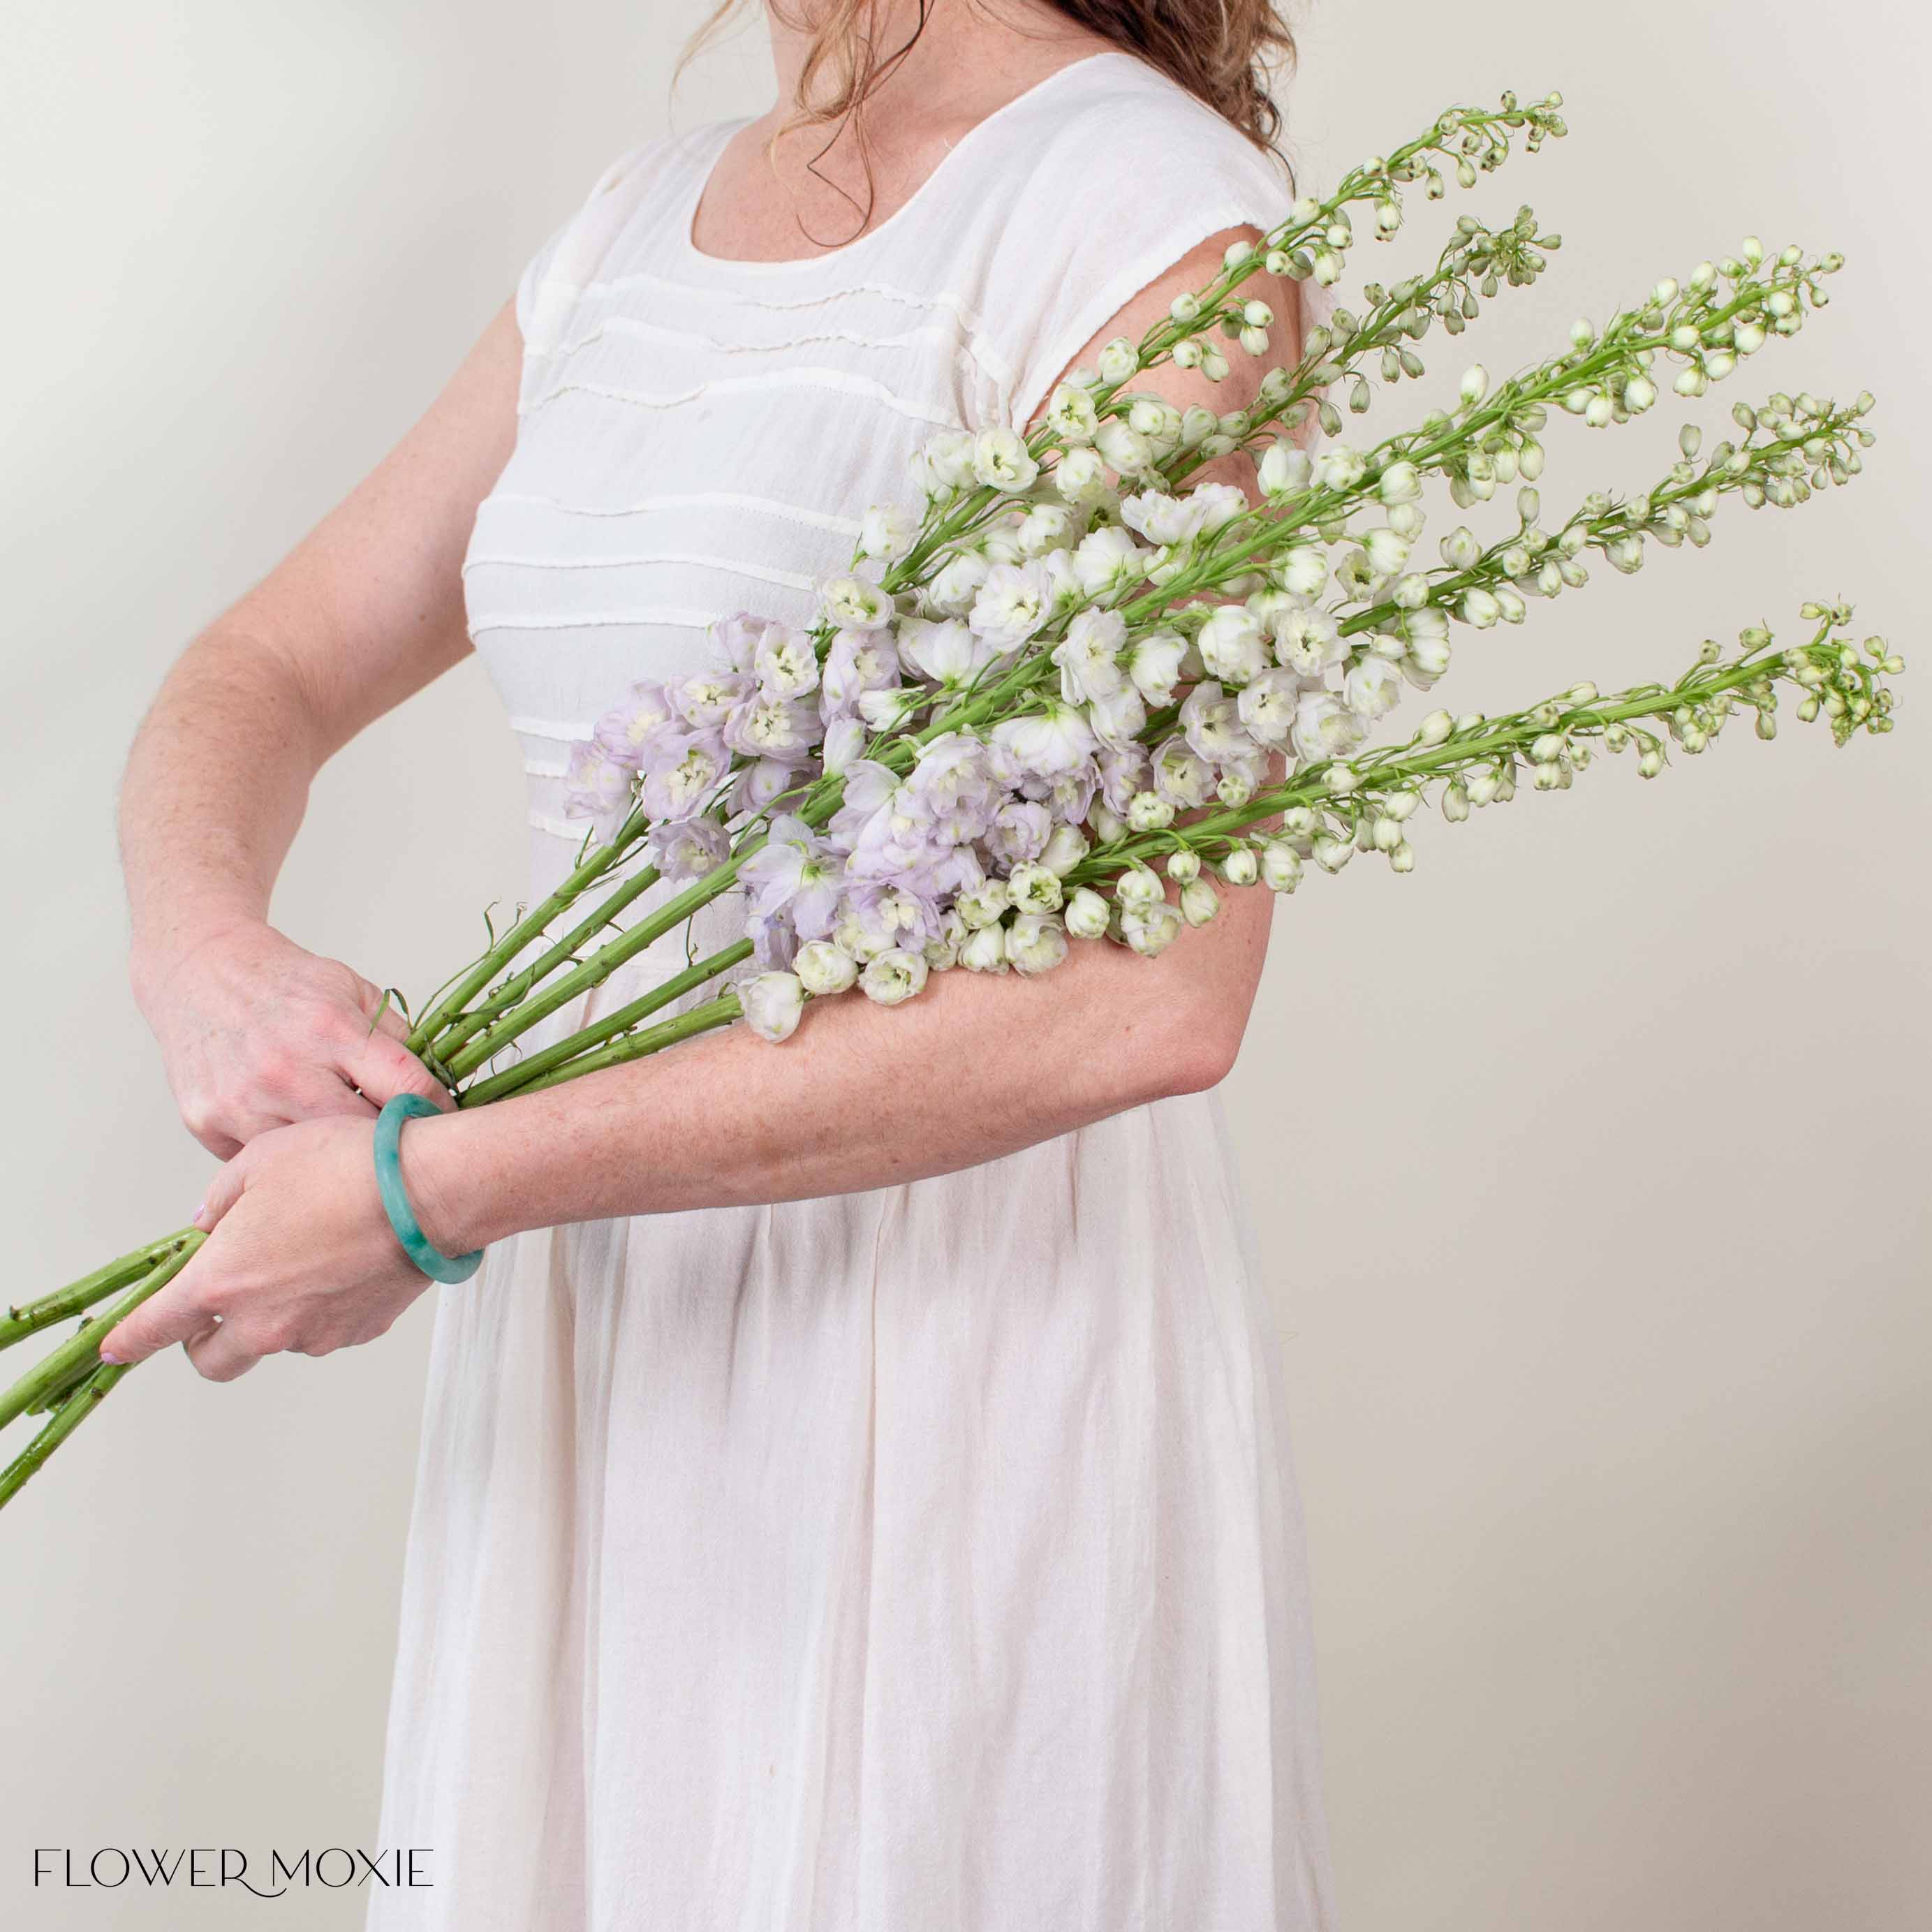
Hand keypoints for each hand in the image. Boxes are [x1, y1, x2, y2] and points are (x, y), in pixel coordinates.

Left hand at [98, 1115, 446, 1379]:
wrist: (431, 1189)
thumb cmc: (345, 1165)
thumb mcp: (261, 1160)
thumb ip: (221, 1199)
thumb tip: (212, 1223)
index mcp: (223, 1279)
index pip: (155, 1327)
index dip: (128, 1340)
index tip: (113, 1348)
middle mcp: (264, 1321)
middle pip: (212, 1360)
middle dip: (203, 1339)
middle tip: (216, 1305)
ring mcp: (315, 1333)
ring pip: (273, 1342)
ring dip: (272, 1317)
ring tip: (305, 1259)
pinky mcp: (361, 1331)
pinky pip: (325, 1329)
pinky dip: (322, 1308)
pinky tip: (346, 1262)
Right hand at [132, 919, 448, 1156]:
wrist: (198, 971)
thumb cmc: (284, 984)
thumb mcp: (352, 990)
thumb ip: (396, 1038)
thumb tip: (442, 1087)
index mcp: (331, 1028)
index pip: (406, 1087)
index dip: (435, 1110)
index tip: (444, 1121)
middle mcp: (285, 1068)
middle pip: (361, 1135)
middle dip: (387, 1142)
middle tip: (400, 1145)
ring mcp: (242, 1101)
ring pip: (311, 1159)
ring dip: (334, 1157)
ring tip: (347, 1149)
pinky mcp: (207, 1123)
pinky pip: (262, 1163)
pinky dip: (284, 1158)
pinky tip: (292, 1141)